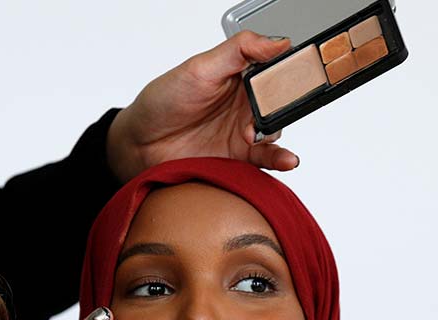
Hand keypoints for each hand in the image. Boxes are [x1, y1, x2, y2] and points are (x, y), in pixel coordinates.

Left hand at [107, 31, 298, 182]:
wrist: (140, 143)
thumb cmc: (163, 101)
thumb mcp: (200, 67)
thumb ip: (240, 50)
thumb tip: (278, 42)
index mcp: (241, 75)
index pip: (274, 69)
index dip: (287, 71)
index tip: (296, 74)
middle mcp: (246, 103)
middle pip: (280, 102)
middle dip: (282, 105)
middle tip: (270, 108)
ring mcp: (244, 131)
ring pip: (275, 130)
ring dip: (275, 132)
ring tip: (257, 134)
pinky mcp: (240, 157)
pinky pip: (266, 159)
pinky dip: (280, 160)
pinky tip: (287, 160)